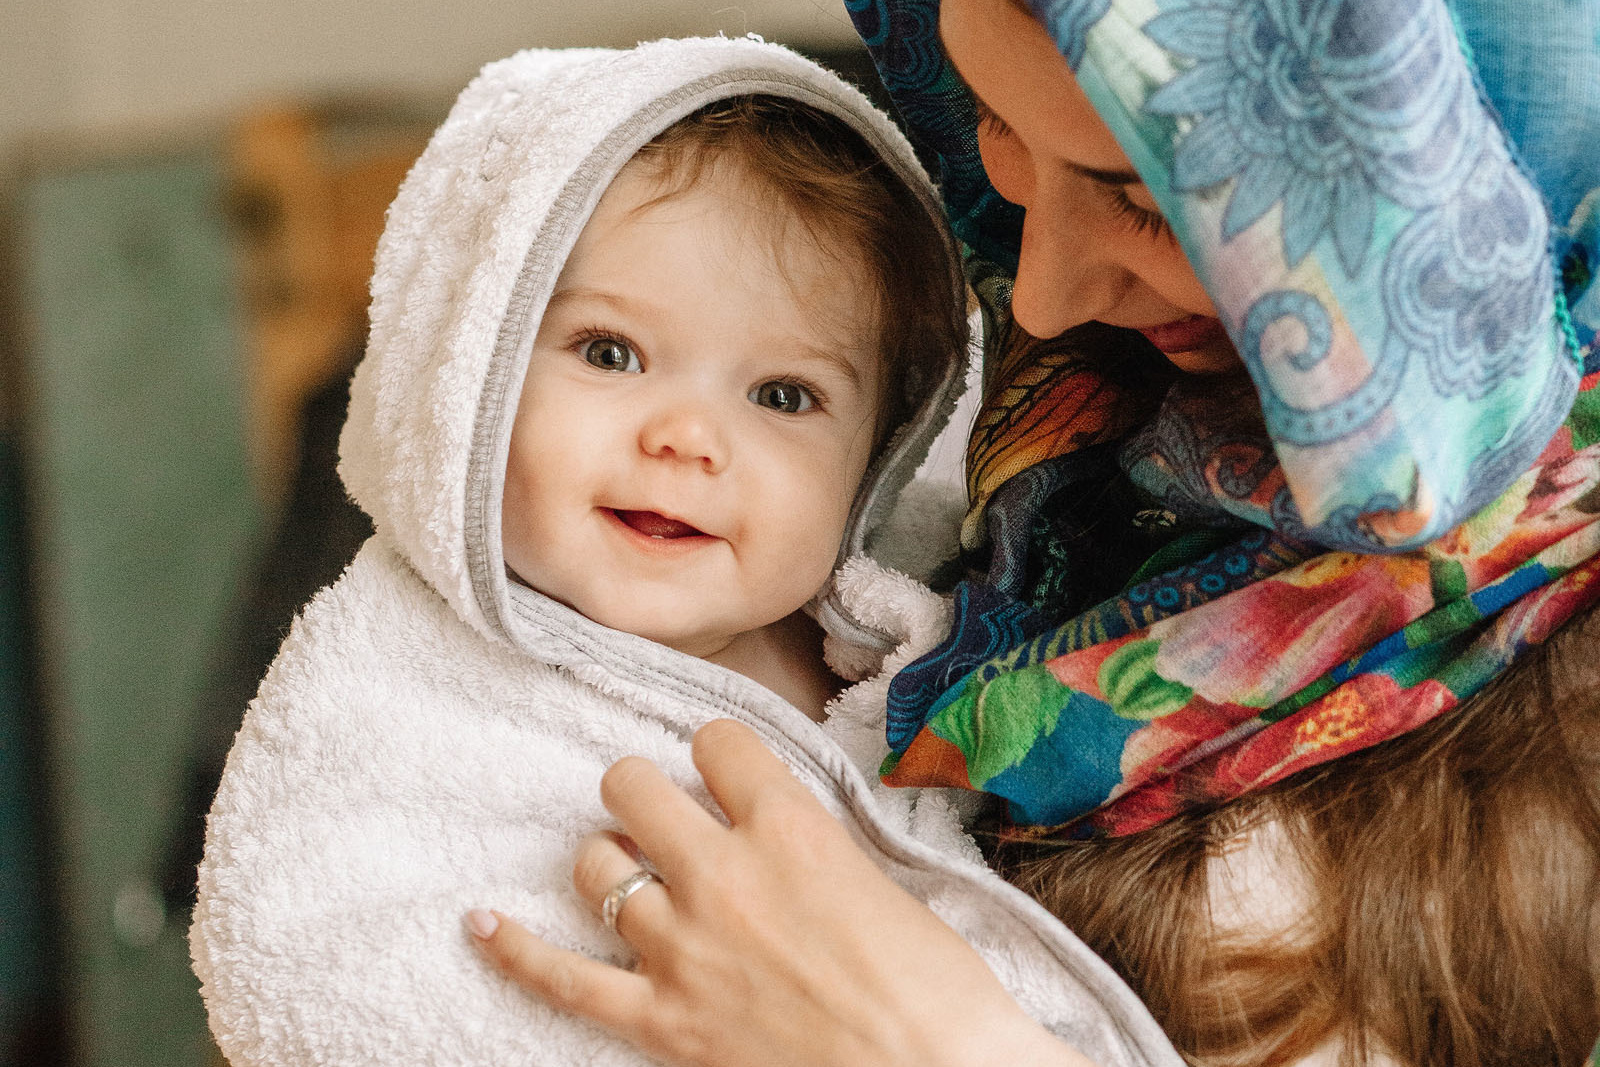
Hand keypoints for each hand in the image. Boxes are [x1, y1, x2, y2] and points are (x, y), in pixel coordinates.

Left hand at [467, 719, 1093, 1066]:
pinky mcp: (661, 1019)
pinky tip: (480, 923)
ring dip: (609, 860)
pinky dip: (513, 950)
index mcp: (789, 827)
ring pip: (594, 864)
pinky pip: (561, 977)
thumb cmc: (936, 989)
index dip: (718, 753)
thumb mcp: (879, 881)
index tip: (724, 773)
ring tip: (631, 869)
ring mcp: (682, 948)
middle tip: (663, 813)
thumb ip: (810, 845)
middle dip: (643, 791)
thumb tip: (772, 833)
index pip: (716, 741)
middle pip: (632, 787)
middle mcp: (722, 874)